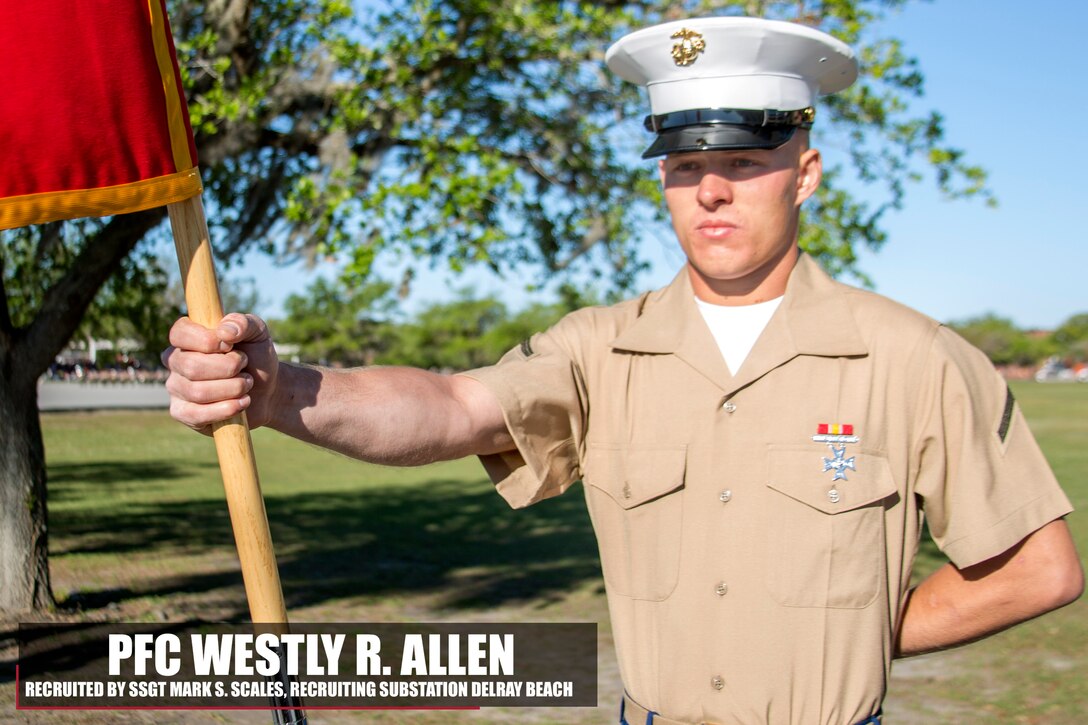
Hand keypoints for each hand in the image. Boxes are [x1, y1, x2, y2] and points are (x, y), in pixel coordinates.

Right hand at [162, 312, 279, 433]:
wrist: (268, 391)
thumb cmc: (257, 358)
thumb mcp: (258, 334)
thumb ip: (243, 323)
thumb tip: (224, 331)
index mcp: (187, 337)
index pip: (179, 333)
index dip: (207, 340)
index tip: (230, 345)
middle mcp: (176, 361)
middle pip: (190, 366)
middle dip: (227, 367)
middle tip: (244, 366)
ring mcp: (176, 387)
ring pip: (196, 391)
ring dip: (232, 388)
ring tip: (247, 384)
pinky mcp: (183, 413)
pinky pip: (195, 414)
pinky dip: (225, 409)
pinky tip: (241, 403)